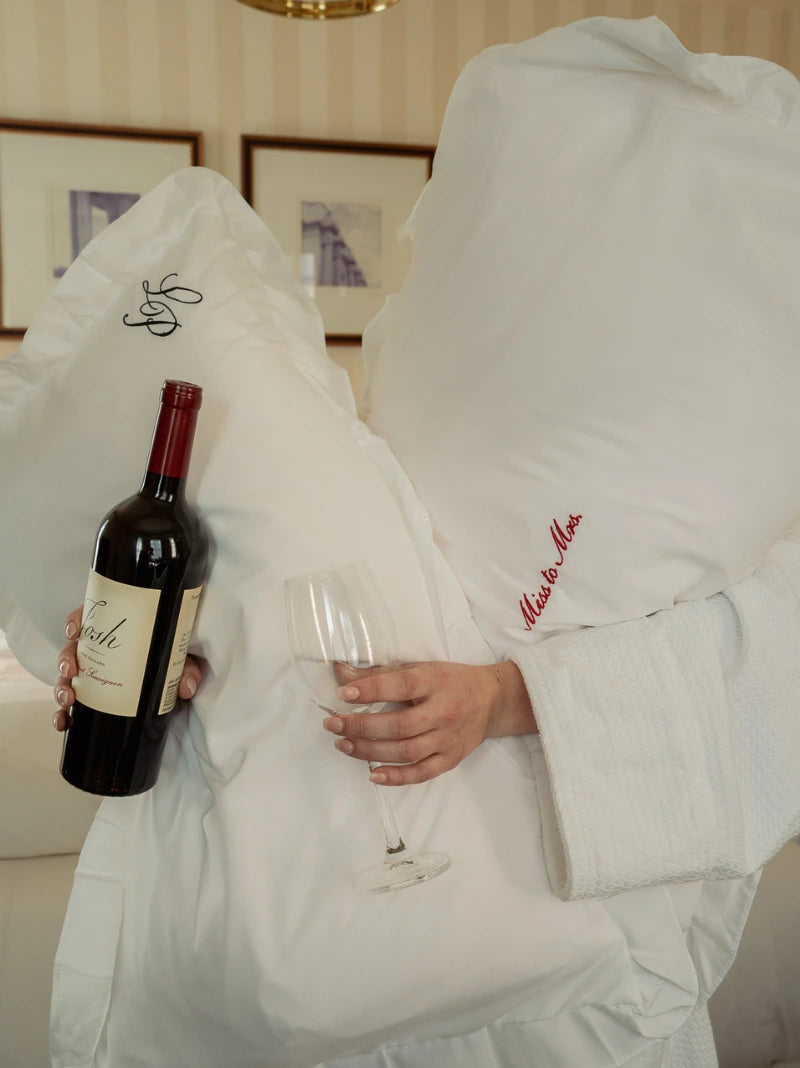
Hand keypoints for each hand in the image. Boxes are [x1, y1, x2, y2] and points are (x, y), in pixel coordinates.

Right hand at [52, 605, 204, 730]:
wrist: (176, 673)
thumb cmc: (172, 654)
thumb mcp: (179, 656)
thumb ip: (185, 668)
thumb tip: (186, 688)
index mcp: (114, 628)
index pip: (88, 617)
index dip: (76, 621)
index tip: (76, 632)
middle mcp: (98, 649)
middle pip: (72, 649)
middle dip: (65, 660)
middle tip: (71, 672)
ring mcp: (92, 672)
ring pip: (67, 677)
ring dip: (61, 688)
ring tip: (68, 700)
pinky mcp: (92, 694)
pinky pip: (72, 703)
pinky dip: (63, 714)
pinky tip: (64, 723)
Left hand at [323, 660, 535, 785]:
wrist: (492, 700)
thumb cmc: (449, 680)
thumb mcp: (420, 668)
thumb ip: (380, 674)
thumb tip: (340, 674)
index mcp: (436, 682)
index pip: (400, 686)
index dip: (370, 690)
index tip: (343, 693)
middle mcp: (444, 712)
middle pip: (399, 725)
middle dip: (361, 726)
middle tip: (332, 724)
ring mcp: (448, 739)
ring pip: (405, 751)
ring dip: (370, 751)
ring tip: (343, 745)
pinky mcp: (450, 759)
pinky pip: (421, 773)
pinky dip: (396, 777)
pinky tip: (373, 774)